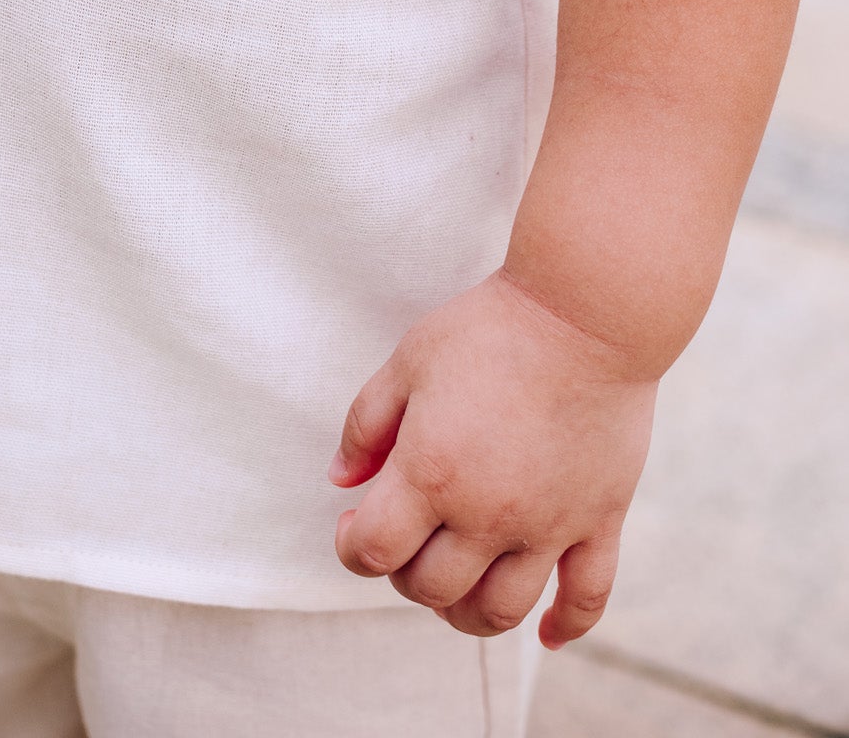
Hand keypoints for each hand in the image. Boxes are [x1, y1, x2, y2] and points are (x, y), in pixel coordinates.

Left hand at [330, 271, 655, 646]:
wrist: (585, 311)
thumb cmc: (490, 328)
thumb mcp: (408, 361)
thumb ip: (366, 425)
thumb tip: (342, 482)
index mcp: (433, 473)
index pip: (375, 552)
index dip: (352, 546)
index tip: (354, 522)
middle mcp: (489, 514)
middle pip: (432, 589)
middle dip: (403, 573)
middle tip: (405, 536)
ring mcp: (549, 525)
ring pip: (500, 610)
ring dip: (466, 611)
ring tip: (455, 584)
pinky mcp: (600, 520)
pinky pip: (587, 597)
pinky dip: (565, 626)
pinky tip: (544, 633)